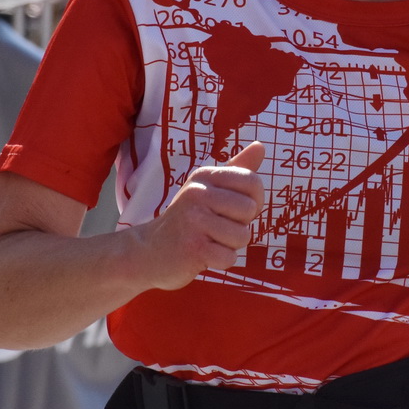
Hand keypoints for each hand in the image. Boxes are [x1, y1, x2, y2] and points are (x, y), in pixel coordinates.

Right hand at [135, 141, 264, 289]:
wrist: (148, 251)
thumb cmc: (188, 220)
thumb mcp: (209, 189)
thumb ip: (237, 169)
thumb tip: (261, 146)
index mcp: (204, 175)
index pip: (253, 183)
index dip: (253, 202)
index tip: (231, 210)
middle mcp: (198, 192)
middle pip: (249, 210)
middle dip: (239, 225)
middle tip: (215, 228)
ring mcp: (194, 220)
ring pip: (243, 236)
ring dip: (230, 245)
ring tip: (208, 241)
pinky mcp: (193, 248)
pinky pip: (229, 257)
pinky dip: (220, 261)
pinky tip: (202, 255)